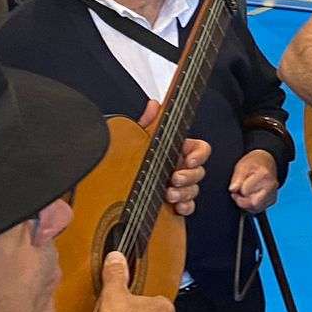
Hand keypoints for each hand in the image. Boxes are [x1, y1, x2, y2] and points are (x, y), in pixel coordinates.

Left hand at [139, 100, 209, 214]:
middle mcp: (179, 168)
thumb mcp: (136, 138)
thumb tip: (154, 104)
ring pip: (194, 189)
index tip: (189, 160)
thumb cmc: (128, 161)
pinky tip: (176, 206)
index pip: (200, 149)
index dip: (199, 155)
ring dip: (185, 192)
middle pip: (199, 171)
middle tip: (174, 178)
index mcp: (176, 151)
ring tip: (169, 194)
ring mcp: (178, 187)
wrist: (112, 188)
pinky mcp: (174, 203)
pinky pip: (189, 206)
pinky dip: (185, 206)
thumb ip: (148, 122)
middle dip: (189, 176)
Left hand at [230, 149, 280, 212]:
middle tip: (237, 193)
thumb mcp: (242, 166)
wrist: (265, 162)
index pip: (246, 191)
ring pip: (256, 208)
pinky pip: (259, 209)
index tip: (236, 185)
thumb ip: (237, 178)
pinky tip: (249, 197)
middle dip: (242, 201)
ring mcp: (273, 194)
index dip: (238, 190)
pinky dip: (251, 206)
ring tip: (243, 194)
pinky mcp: (272, 200)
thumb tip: (232, 189)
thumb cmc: (253, 163)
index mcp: (264, 175)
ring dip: (246, 204)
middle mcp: (271, 186)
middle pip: (254, 203)